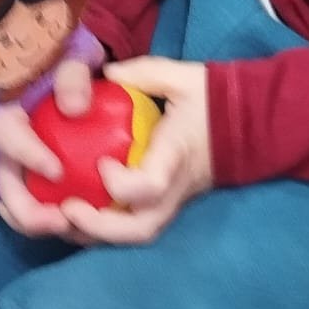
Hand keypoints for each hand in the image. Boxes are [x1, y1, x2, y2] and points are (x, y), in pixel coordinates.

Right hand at [0, 58, 93, 238]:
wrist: (70, 69)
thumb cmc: (69, 62)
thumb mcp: (72, 57)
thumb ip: (72, 76)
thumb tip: (75, 109)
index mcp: (3, 108)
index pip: (4, 134)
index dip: (25, 154)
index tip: (56, 169)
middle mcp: (1, 141)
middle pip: (1, 181)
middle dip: (25, 208)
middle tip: (60, 220)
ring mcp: (12, 162)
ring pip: (11, 201)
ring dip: (35, 221)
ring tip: (68, 228)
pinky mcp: (28, 176)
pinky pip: (31, 203)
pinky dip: (47, 218)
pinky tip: (77, 224)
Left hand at [57, 58, 212, 245]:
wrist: (248, 123)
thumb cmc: (211, 100)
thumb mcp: (182, 78)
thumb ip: (145, 73)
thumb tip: (106, 74)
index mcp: (178, 156)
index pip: (152, 185)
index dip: (121, 184)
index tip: (101, 162)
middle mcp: (176, 187)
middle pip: (140, 229)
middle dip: (98, 227)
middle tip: (65, 210)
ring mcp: (173, 201)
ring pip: (136, 235)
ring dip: (95, 234)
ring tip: (60, 218)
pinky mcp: (167, 204)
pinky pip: (134, 227)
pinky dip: (103, 228)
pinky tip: (75, 215)